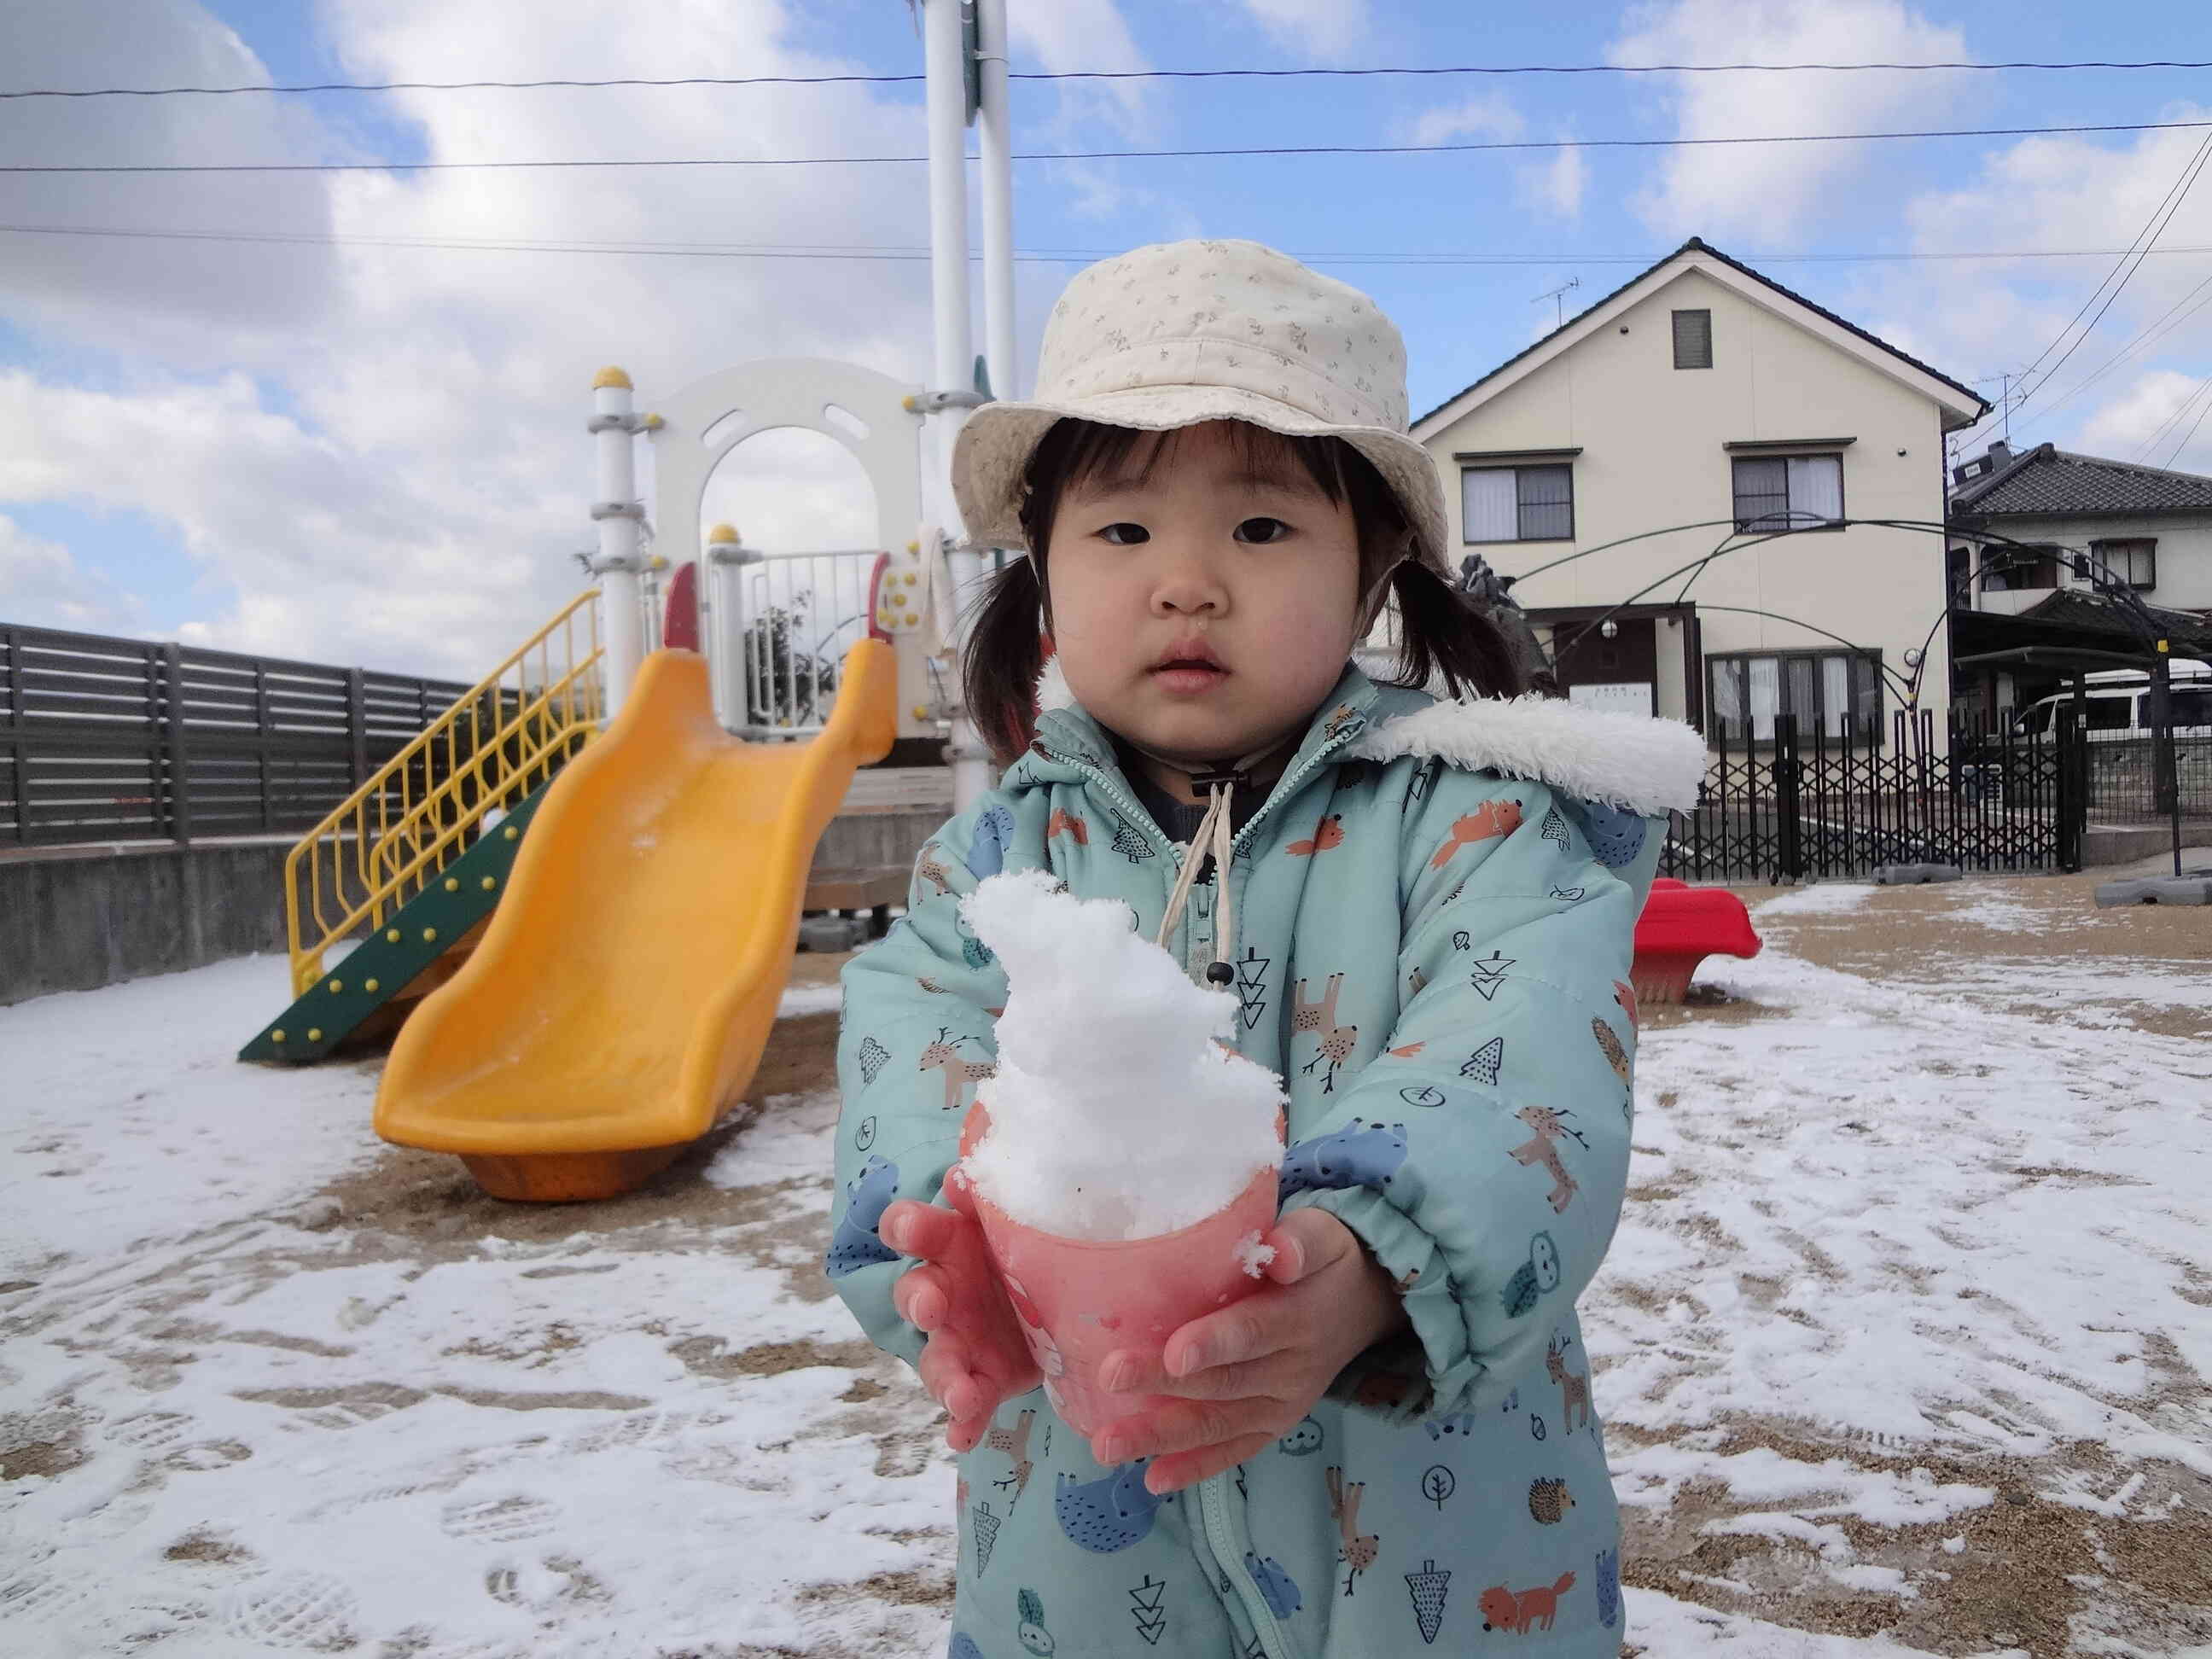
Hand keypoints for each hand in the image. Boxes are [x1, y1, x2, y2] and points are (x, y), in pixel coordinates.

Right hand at [881, 1171, 1041, 1453]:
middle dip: (919, 1301)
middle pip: (916, 1294)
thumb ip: (990, 1200)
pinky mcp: (984, 1380)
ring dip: (944, 1377)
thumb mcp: (1013, 1218)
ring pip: (939, 1360)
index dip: (904, 1227)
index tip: (907, 1229)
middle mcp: (945, 1291)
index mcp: (950, 1242)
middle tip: (931, 1308)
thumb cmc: (1025, 1246)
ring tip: (958, 1394)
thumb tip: (962, 1176)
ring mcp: (960, 1340)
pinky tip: (962, 1435)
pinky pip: (969, 1405)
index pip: (912, 1228)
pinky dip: (963, 1422)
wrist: (1062, 1302)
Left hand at [1085, 1208, 1407, 1493]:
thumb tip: (1280, 1252)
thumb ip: (1300, 1240)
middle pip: (1222, 1382)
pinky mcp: (1273, 1426)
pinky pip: (1234, 1450)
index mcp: (1298, 1318)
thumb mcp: (1321, 1235)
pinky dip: (1195, 1467)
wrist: (1363, 1305)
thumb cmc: (1324, 1262)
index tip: (1174, 1354)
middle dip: (1162, 1385)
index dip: (1215, 1344)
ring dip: (1163, 1437)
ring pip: (1218, 1424)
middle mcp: (1290, 1371)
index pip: (1253, 1332)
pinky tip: (1153, 1479)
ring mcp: (1281, 1405)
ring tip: (1109, 1446)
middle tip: (1110, 1379)